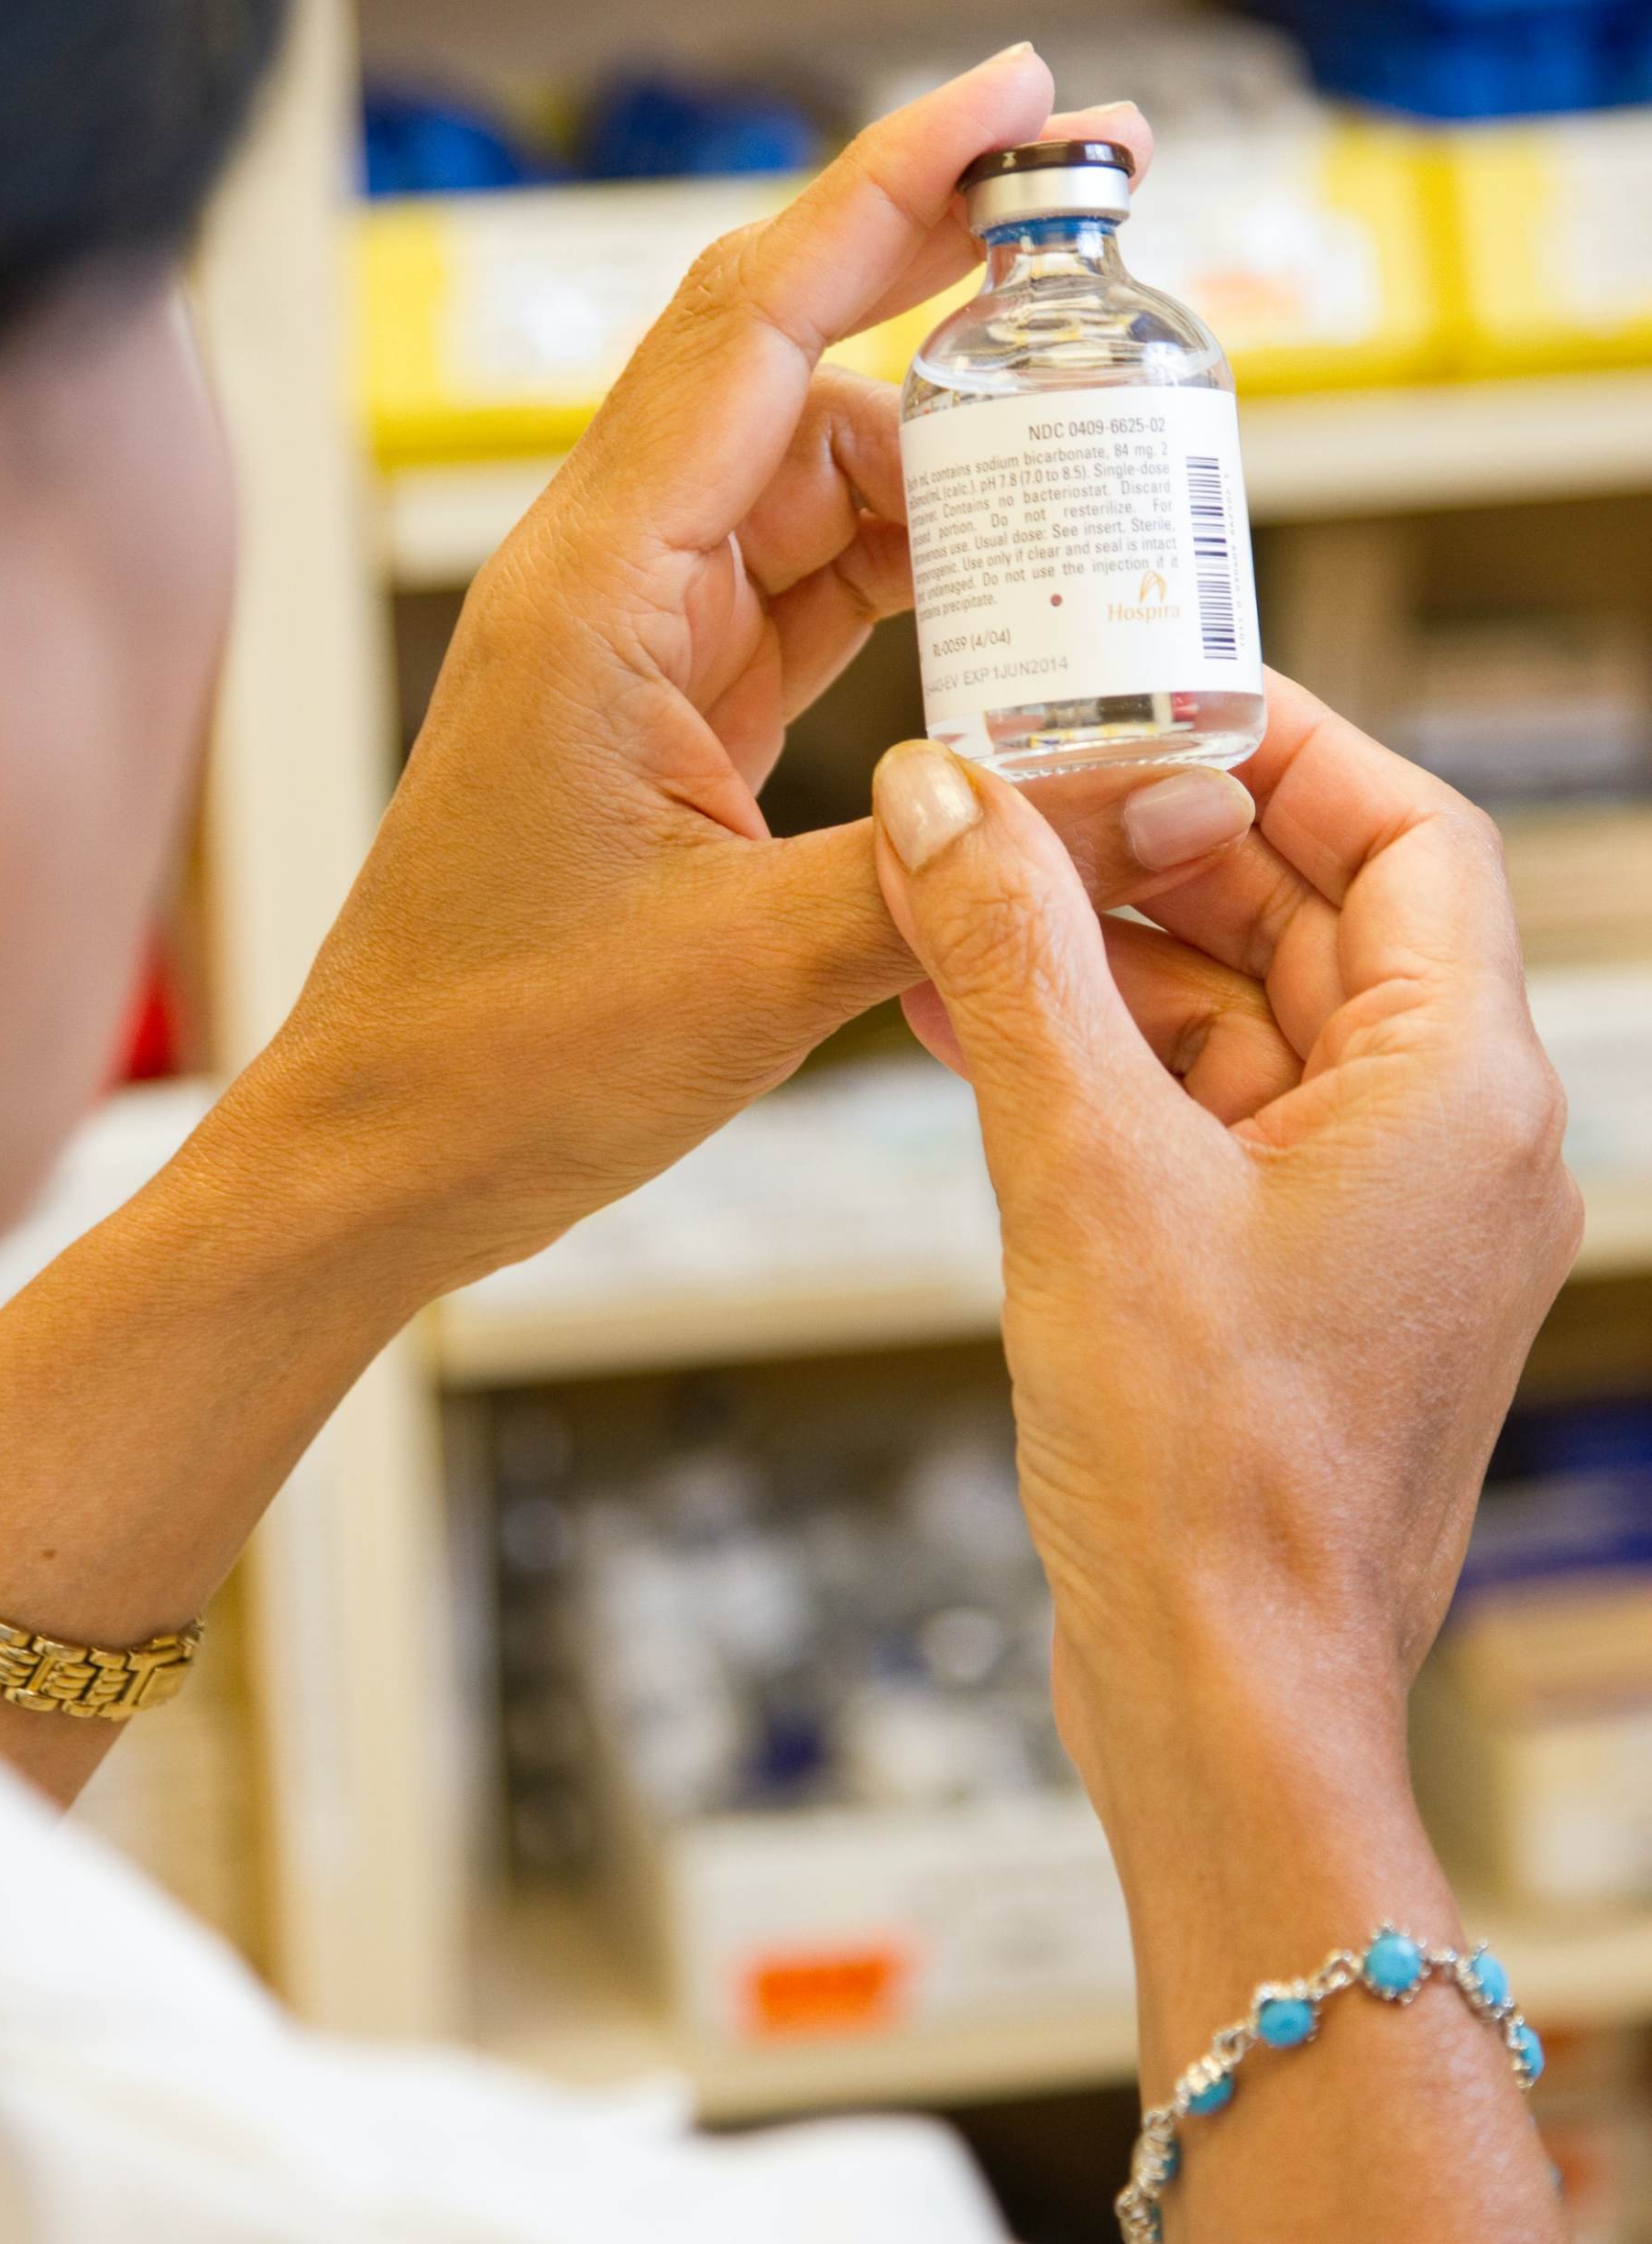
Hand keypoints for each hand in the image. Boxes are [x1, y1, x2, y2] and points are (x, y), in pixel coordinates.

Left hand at [246, 54, 1257, 1305]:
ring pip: (803, 486)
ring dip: (936, 458)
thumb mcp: (761, 969)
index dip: (890, 194)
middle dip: (932, 277)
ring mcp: (627, 647)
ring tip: (1081, 455)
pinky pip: (794, 592)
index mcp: (597, 591)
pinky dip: (899, 574)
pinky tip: (996, 579)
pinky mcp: (655, 718)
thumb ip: (961, 871)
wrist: (382, 1160)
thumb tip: (1158, 791)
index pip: (760, 331)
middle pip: (786, 368)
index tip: (1013, 99)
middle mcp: (603, 583)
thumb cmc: (505, 1062)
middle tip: (1089, 214)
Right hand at [872, 674, 1581, 1795]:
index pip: (1402, 832)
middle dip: (1159, 845)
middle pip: (1317, 912)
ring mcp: (1379, 1214)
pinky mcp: (1300, 1275)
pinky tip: (972, 1023)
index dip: (1276, 744)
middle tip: (1019, 793)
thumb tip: (944, 803)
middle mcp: (1449, 1139)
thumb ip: (1010, 961)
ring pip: (1249, 1013)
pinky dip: (1106, 1058)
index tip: (1146, 695)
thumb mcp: (1082, 1170)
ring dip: (1109, 954)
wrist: (1223, 1709)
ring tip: (961, 902)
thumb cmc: (1207, 1481)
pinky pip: (1211, 1113)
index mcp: (1459, 1087)